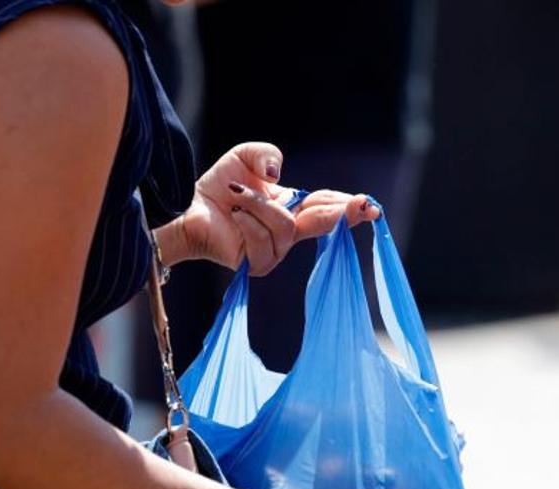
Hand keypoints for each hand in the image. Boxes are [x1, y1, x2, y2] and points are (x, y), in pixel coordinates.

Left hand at [173, 142, 380, 274]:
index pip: (326, 206)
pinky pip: (264, 240)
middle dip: (342, 214)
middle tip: (363, 207)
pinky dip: (248, 221)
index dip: (349, 206)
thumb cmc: (219, 187)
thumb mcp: (246, 156)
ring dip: (259, 204)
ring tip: (236, 195)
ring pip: (285, 226)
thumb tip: (279, 175)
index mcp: (293, 207)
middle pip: (322, 224)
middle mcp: (288, 231)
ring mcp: (275, 250)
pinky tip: (234, 215)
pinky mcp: (257, 264)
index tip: (370, 205)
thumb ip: (267, 154)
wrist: (188, 210)